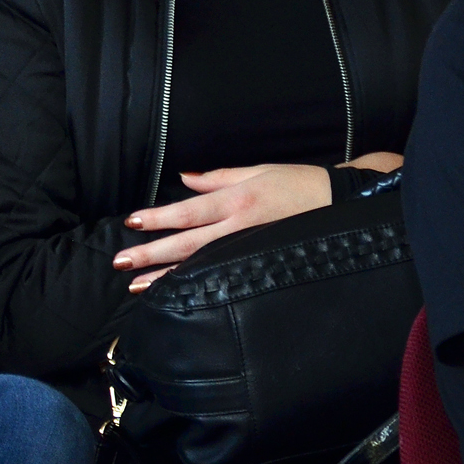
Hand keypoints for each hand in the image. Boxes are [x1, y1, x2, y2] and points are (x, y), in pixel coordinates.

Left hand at [115, 164, 331, 291]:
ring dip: (166, 276)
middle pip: (187, 244)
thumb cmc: (299, 183)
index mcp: (238, 201)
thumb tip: (185, 179)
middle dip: (151, 254)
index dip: (159, 218)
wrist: (343, 206)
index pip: (188, 212)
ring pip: (200, 266)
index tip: (131, 222)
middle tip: (120, 262)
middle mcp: (240, 227)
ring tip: (137, 286)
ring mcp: (249, 250)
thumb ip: (218, 177)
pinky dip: (197, 284)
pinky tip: (176, 293)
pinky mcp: (259, 264)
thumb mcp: (258, 171)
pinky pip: (221, 275)